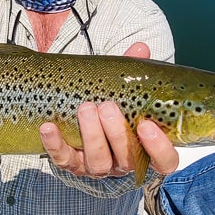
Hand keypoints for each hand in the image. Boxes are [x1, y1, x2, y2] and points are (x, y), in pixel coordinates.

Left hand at [39, 42, 180, 177]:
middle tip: (107, 107)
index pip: (165, 161)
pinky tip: (49, 126)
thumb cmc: (111, 103)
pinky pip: (63, 159)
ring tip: (85, 108)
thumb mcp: (123, 89)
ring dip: (91, 135)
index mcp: (145, 147)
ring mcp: (97, 166)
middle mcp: (124, 162)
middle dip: (117, 133)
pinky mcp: (70, 164)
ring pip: (98, 162)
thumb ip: (134, 72)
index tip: (146, 125)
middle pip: (127, 159)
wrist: (77, 118)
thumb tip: (140, 48)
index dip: (159, 148)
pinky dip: (55, 144)